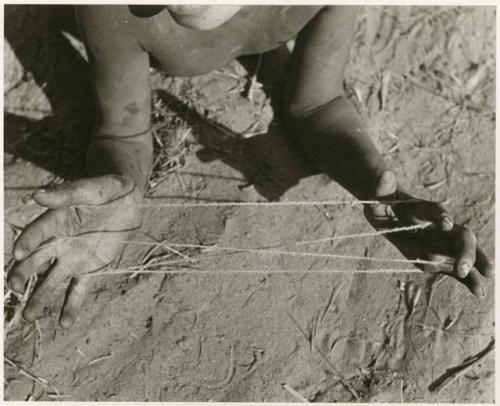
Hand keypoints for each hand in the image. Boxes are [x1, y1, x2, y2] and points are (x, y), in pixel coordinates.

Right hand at [8, 175, 143, 327]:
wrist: (129, 200)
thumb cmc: (107, 189)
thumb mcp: (91, 189)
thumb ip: (67, 193)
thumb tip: (37, 195)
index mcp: (55, 220)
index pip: (36, 233)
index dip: (27, 242)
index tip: (19, 252)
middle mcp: (58, 242)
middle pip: (36, 260)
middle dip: (23, 273)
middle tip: (15, 286)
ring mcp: (73, 257)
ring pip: (51, 280)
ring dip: (40, 297)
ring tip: (29, 315)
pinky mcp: (90, 269)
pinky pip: (79, 289)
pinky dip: (71, 305)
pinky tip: (64, 323)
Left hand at [364, 171, 492, 296]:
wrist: (387, 210)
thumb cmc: (383, 201)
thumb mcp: (378, 195)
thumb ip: (382, 188)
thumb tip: (385, 175)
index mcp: (422, 208)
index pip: (435, 210)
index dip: (441, 216)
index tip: (446, 224)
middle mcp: (439, 225)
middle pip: (461, 235)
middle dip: (465, 252)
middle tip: (461, 269)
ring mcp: (442, 241)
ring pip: (464, 252)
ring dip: (474, 265)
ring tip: (482, 283)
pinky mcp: (438, 256)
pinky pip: (456, 268)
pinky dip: (468, 280)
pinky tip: (479, 293)